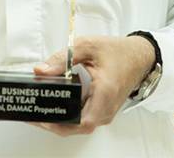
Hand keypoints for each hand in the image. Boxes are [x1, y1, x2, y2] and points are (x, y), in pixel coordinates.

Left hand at [30, 35, 154, 135]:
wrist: (139, 57)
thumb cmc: (119, 52)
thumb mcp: (88, 46)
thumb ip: (63, 58)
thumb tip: (41, 71)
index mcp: (105, 93)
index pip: (81, 121)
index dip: (59, 123)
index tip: (41, 117)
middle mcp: (107, 108)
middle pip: (76, 127)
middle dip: (53, 123)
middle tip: (34, 114)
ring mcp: (106, 113)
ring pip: (78, 126)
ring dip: (60, 121)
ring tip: (41, 109)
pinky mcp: (103, 112)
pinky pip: (83, 120)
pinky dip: (69, 116)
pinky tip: (57, 105)